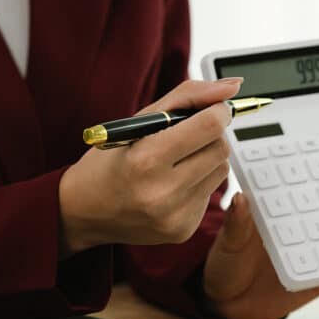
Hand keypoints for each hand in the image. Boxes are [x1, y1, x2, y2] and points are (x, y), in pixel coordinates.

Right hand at [58, 78, 244, 255]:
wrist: (85, 211)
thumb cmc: (111, 158)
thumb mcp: (139, 119)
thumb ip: (188, 96)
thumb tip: (233, 87)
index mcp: (146, 159)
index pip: (210, 126)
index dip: (218, 111)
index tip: (213, 108)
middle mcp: (162, 192)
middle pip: (221, 148)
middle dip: (212, 134)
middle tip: (190, 134)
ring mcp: (174, 216)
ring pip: (221, 171)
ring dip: (207, 158)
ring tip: (177, 161)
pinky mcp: (183, 230)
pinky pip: (210, 195)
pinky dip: (198, 183)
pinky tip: (172, 185)